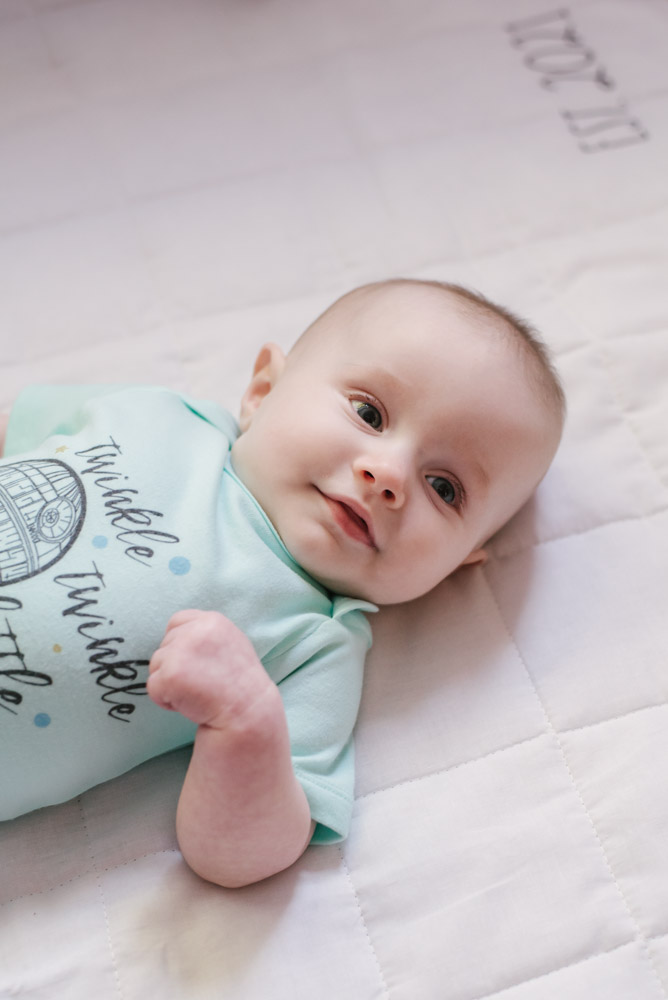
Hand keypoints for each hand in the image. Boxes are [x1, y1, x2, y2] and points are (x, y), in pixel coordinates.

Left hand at [147, 610, 272, 728]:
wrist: (247, 714)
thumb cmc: (240, 685)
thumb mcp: (231, 643)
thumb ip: (205, 634)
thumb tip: (178, 634)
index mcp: (212, 621)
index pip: (176, 621)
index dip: (180, 644)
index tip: (195, 663)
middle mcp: (196, 631)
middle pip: (164, 645)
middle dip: (176, 665)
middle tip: (202, 682)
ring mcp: (181, 652)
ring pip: (156, 665)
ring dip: (170, 683)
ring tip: (197, 692)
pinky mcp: (170, 675)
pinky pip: (153, 688)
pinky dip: (166, 700)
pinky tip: (190, 703)